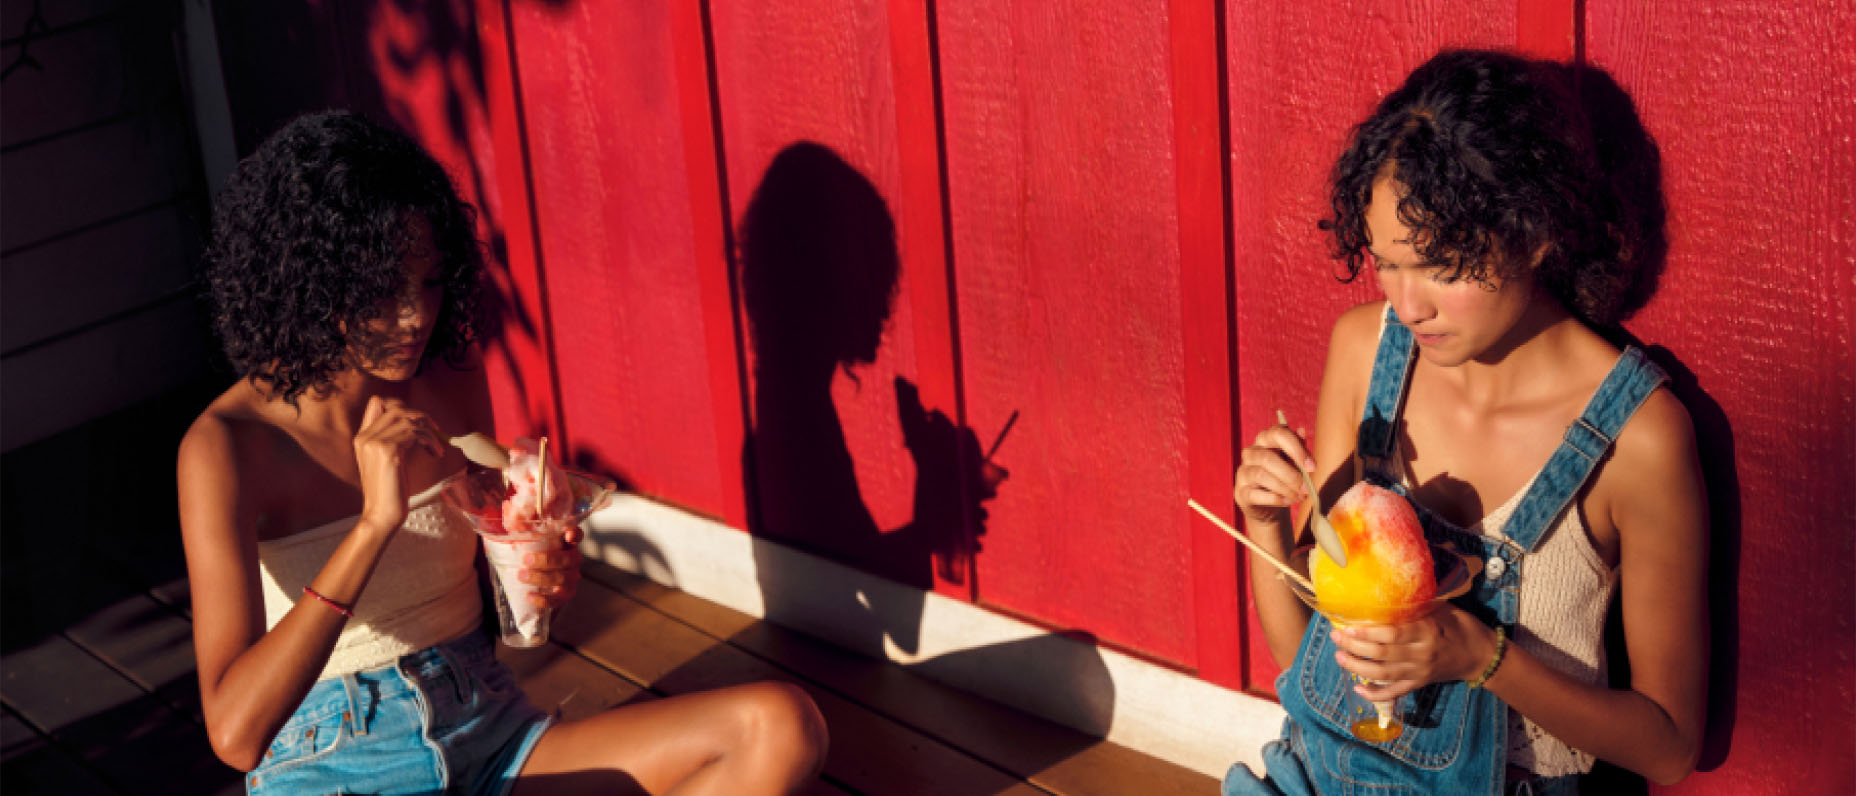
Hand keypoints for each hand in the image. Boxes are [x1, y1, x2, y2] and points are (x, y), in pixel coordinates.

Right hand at [353, 395, 444, 534]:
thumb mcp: (386, 460)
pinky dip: (430, 441)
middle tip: (434, 431)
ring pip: (408, 419)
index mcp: (362, 437)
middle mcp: (365, 436)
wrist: (381, 514)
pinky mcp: (387, 451)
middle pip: (396, 407)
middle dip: (420, 416)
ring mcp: (374, 442)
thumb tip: (415, 422)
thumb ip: (391, 440)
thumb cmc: (389, 490)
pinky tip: (435, 454)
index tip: (419, 421)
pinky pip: (415, 433)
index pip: (377, 402)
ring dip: (429, 431)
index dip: (401, 405)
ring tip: (436, 448)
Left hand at [519, 525, 583, 609]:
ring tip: (522, 575)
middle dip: (546, 560)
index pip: (576, 535)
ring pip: (562, 578)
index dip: (574, 534)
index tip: (568, 535)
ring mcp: (571, 578)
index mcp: (566, 543)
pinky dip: (543, 599)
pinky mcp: (566, 595)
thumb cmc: (535, 558)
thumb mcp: (531, 543)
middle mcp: (573, 560)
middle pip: (567, 559)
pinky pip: (557, 599)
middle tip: (526, 559)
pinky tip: (529, 596)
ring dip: (541, 577)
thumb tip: (515, 524)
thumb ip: (526, 532)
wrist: (538, 584)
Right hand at [1233, 418, 1315, 527]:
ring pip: (1261, 475)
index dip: (1296, 449)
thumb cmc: (1284, 476)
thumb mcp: (1294, 461)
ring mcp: (1243, 472)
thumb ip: (1299, 448)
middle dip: (1291, 475)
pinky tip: (1288, 502)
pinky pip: (1256, 494)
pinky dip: (1276, 499)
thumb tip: (1302, 431)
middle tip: (1306, 489)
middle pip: (1268, 458)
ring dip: (1284, 488)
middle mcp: (1251, 452)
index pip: (1278, 434)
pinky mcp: (1241, 491)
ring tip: (1299, 497)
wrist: (1268, 504)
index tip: (1312, 468)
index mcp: (1265, 439)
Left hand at [1330, 606, 1499, 702]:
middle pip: (1382, 654)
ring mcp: (1420, 672)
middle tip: (1336, 638)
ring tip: (1340, 657)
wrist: (1480, 654)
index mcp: (1426, 632)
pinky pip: (1395, 693)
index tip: (1347, 627)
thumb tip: (1383, 590)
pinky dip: (1375, 694)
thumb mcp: (1440, 608)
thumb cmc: (1458, 624)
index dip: (1367, 633)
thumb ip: (1415, 605)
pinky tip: (1357, 689)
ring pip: (1384, 674)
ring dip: (1358, 667)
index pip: (1392, 635)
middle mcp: (1421, 654)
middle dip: (1355, 648)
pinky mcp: (1420, 684)